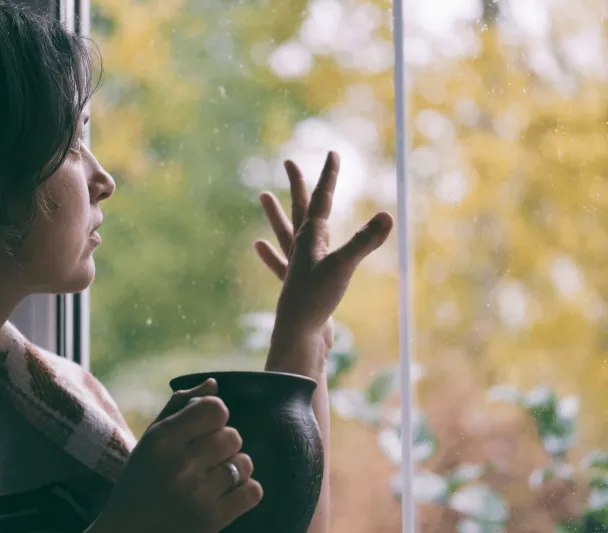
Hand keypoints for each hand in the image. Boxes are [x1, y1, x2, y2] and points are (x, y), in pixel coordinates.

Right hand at [93, 379, 262, 532]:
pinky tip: (226, 494)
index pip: (216, 408)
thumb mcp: (149, 441)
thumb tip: (213, 383)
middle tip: (207, 458)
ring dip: (235, 469)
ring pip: (245, 463)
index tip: (205, 429)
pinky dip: (245, 492)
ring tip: (214, 478)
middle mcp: (179, 464)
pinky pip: (252, 491)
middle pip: (233, 436)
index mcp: (161, 439)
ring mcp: (197, 494)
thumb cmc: (140, 482)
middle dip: (225, 444)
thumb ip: (179, 408)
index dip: (216, 416)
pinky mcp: (212, 520)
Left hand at [255, 152, 392, 377]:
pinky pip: (280, 263)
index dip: (329, 175)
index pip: (322, 199)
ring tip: (261, 196)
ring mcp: (297, 265)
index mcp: (311, 237)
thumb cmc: (316, 300)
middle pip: (299, 209)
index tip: (333, 152)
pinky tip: (258, 245)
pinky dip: (269, 253)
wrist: (299, 335)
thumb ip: (365, 242)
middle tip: (288, 161)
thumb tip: (388, 215)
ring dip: (276, 213)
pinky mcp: (296, 285)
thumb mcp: (344, 268)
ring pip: (285, 231)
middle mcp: (301, 247)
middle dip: (298, 184)